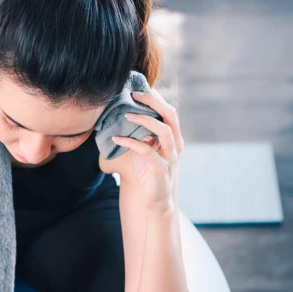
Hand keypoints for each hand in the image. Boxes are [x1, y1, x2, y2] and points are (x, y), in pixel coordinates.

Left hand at [111, 88, 185, 212]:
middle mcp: (175, 146)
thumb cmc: (149, 174)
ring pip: (163, 131)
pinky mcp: (160, 169)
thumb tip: (126, 117)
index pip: (170, 112)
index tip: (139, 90)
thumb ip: (142, 135)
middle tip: (134, 95)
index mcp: (174, 138)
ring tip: (126, 115)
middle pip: (171, 116)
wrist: (156, 202)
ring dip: (144, 120)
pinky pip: (146, 151)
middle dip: (153, 102)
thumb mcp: (146, 150)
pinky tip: (116, 139)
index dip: (156, 99)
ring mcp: (170, 157)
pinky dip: (130, 142)